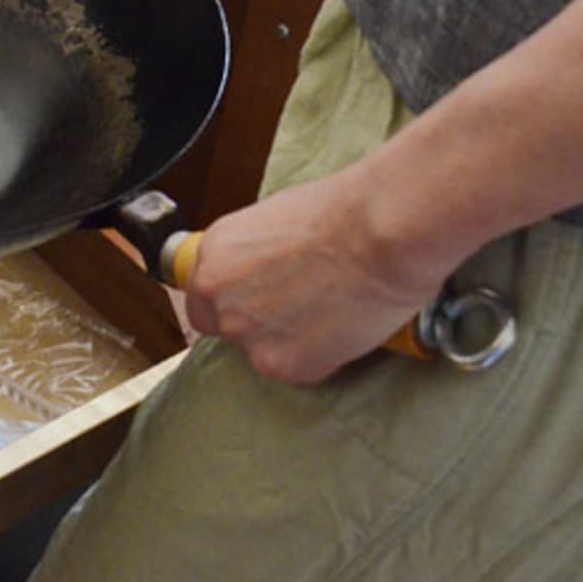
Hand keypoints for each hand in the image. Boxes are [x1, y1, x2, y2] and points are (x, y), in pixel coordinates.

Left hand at [182, 164, 463, 383]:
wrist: (381, 233)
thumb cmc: (344, 213)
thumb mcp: (275, 221)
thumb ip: (253, 256)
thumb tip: (261, 272)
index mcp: (213, 255)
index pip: (201, 297)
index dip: (229, 301)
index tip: (253, 300)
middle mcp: (219, 297)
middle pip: (223, 327)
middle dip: (254, 323)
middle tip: (296, 308)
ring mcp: (248, 335)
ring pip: (261, 351)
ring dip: (288, 340)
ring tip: (329, 309)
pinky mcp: (283, 364)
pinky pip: (297, 367)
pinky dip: (320, 355)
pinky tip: (341, 326)